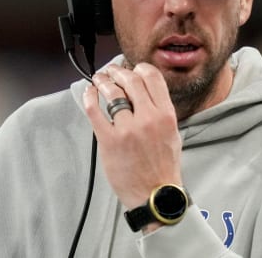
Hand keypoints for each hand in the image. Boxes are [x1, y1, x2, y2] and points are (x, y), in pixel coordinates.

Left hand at [82, 63, 183, 210]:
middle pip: (130, 80)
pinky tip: (89, 93)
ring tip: (99, 79)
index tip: (131, 68)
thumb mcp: (172, 133)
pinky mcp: (109, 140)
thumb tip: (144, 90)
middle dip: (118, 71)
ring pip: (112, 92)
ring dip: (103, 81)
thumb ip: (160, 111)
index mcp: (166, 115)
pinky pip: (94, 110)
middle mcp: (148, 118)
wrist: (155, 195)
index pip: (152, 77)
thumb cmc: (163, 167)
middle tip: (111, 71)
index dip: (138, 67)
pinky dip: (90, 97)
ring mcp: (127, 129)